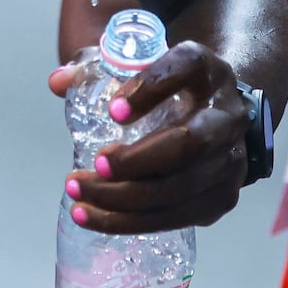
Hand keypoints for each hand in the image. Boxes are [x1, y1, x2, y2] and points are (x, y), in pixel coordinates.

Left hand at [48, 40, 262, 233]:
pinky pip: (176, 217)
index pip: (186, 67)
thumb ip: (97, 70)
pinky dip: (132, 221)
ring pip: (180, 188)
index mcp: (206, 69)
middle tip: (92, 168)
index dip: (149, 89)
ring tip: (79, 196)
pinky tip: (96, 216)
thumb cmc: (170, 91)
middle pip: (188, 142)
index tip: (113, 111)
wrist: (218, 118)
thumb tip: (58, 82)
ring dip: (123, 199)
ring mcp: (230, 160)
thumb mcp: (141, 67)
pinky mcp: (221, 198)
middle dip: (135, 161)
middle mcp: (226, 114)